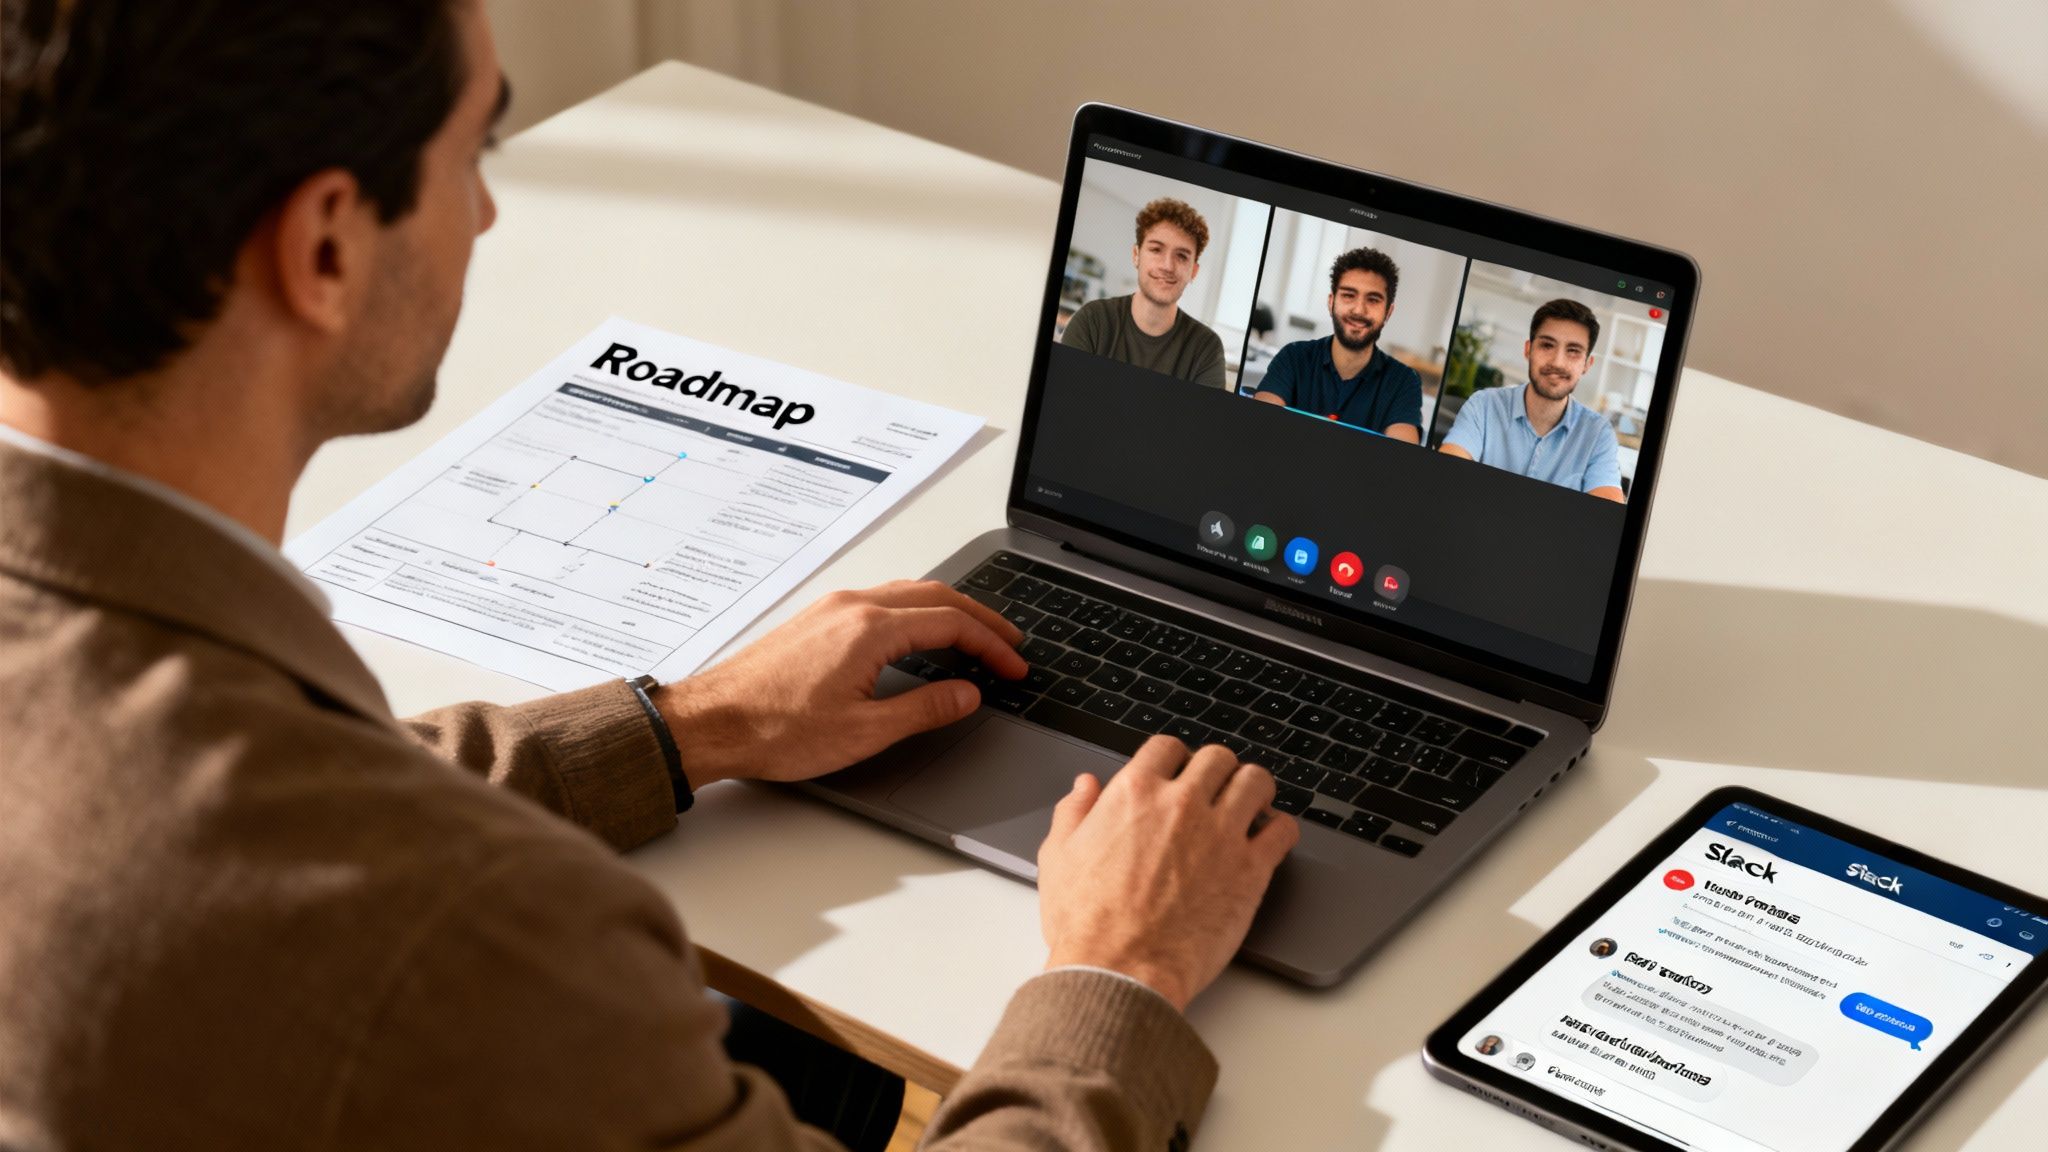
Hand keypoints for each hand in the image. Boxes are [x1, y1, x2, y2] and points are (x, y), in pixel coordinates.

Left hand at [649, 580, 1025, 787]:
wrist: (710, 722)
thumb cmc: (773, 729)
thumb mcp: (863, 732)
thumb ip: (924, 710)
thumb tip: (965, 694)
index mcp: (869, 629)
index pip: (952, 623)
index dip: (991, 645)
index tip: (1013, 666)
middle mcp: (852, 606)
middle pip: (936, 596)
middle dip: (980, 618)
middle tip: (1010, 644)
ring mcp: (831, 608)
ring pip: (908, 593)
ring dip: (949, 610)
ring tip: (974, 636)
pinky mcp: (816, 619)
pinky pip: (881, 600)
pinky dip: (916, 611)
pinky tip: (919, 634)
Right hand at [1037, 737, 1299, 1011]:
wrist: (1119, 970)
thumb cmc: (1088, 923)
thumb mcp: (1059, 857)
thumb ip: (1074, 812)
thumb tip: (1085, 787)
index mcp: (1135, 793)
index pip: (1167, 748)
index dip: (1174, 759)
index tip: (1178, 772)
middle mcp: (1182, 804)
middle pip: (1217, 758)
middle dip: (1216, 771)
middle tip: (1216, 789)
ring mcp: (1221, 834)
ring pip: (1256, 781)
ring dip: (1254, 789)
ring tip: (1251, 803)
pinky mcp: (1251, 870)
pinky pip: (1283, 830)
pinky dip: (1279, 828)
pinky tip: (1269, 837)